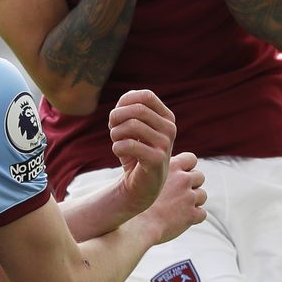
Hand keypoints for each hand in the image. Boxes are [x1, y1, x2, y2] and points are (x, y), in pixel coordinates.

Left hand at [109, 88, 176, 213]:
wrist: (141, 185)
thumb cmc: (135, 152)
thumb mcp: (133, 127)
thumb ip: (130, 109)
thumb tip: (126, 100)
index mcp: (167, 117)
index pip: (146, 96)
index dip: (125, 102)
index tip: (117, 116)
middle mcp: (170, 129)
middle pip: (138, 109)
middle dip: (117, 117)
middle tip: (112, 129)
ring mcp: (166, 144)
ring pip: (132, 125)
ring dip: (115, 133)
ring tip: (116, 141)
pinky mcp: (157, 160)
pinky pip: (129, 144)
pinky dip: (117, 147)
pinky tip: (119, 153)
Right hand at [143, 151, 205, 243]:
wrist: (135, 225)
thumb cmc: (133, 201)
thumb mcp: (141, 175)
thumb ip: (154, 169)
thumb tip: (157, 165)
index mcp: (171, 167)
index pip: (191, 159)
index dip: (187, 168)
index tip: (180, 175)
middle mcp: (183, 179)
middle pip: (199, 177)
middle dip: (192, 185)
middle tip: (178, 195)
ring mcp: (189, 197)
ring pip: (202, 195)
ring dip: (194, 202)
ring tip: (178, 208)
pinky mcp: (191, 215)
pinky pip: (202, 214)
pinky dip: (194, 217)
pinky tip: (180, 220)